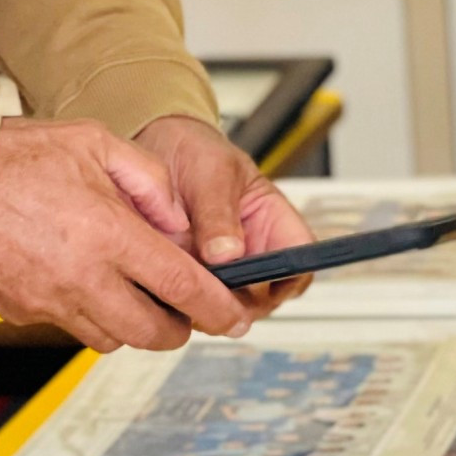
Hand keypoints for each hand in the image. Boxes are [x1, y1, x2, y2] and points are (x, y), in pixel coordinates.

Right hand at [0, 117, 253, 352]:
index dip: (218, 308)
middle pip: (154, 332)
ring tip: (137, 293)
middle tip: (188, 309)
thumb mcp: (91, 141)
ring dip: (136, 325)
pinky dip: (92, 317)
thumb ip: (146, 177)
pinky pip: (72, 328)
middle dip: (181, 327)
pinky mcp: (22, 313)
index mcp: (108, 235)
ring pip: (114, 339)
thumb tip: (177, 217)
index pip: (182, 288)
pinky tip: (89, 285)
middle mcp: (83, 279)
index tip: (235, 315)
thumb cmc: (7, 157)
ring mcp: (50, 303)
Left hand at [135, 115, 316, 320]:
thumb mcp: (211, 171)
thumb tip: (228, 254)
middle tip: (204, 284)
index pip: (299, 264)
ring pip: (224, 307)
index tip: (254, 280)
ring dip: (203, 303)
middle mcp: (251, 253)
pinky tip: (160, 280)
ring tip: (176, 275)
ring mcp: (221, 271)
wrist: (156, 148)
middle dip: (236, 300)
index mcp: (272, 223)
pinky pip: (191, 304)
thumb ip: (218, 211)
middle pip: (263, 298)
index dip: (286, 280)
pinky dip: (178, 300)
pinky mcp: (189, 279)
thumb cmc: (195, 152)